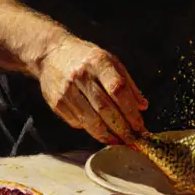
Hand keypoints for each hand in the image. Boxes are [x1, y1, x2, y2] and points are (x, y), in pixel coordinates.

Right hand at [33, 36, 148, 144]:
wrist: (51, 54)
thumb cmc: (86, 58)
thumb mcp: (111, 61)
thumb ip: (128, 84)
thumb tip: (142, 106)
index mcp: (98, 62)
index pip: (118, 90)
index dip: (130, 111)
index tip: (139, 125)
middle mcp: (81, 76)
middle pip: (105, 109)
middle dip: (121, 128)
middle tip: (132, 140)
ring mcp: (67, 90)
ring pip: (91, 121)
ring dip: (107, 135)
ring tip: (118, 141)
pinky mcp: (57, 103)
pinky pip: (78, 123)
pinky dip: (91, 130)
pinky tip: (100, 131)